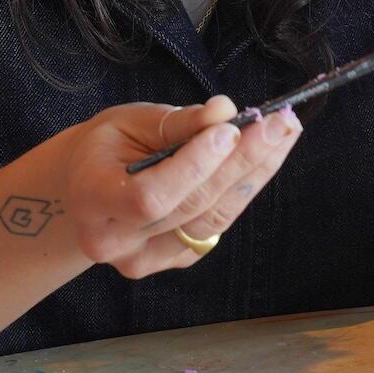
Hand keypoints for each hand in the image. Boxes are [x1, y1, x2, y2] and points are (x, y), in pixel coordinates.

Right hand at [61, 97, 301, 277]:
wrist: (88, 188)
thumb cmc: (107, 148)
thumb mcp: (129, 122)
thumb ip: (177, 122)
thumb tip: (225, 112)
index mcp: (92, 200)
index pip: (151, 196)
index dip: (195, 166)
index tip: (231, 129)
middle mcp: (115, 241)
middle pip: (192, 207)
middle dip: (242, 161)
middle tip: (280, 123)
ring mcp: (146, 258)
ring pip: (214, 220)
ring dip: (256, 174)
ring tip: (285, 133)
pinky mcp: (175, 260)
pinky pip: (218, 225)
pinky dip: (244, 189)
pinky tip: (266, 157)